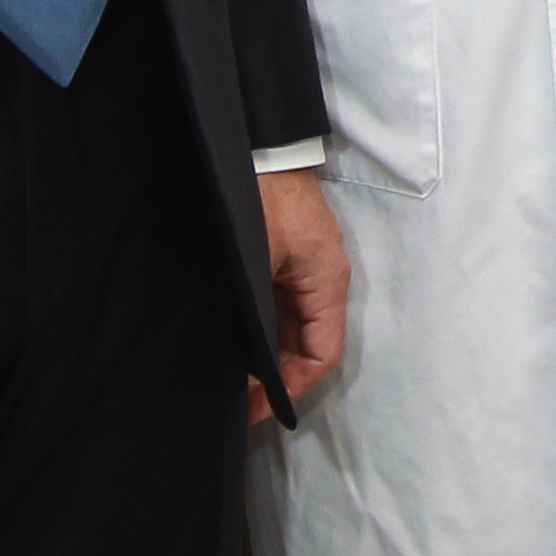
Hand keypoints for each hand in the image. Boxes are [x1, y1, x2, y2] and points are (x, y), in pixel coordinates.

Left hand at [255, 168, 348, 419]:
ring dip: (264, 358)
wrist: (256, 148)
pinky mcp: (283, 261)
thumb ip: (254, 313)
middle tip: (235, 403)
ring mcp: (301, 271)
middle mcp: (320, 282)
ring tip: (230, 381)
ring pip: (290, 331)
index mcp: (325, 283)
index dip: (290, 388)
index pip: (321, 356)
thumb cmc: (260, 198)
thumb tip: (241, 364)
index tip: (255, 407)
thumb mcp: (256, 260)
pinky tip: (231, 346)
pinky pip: (276, 310)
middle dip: (273, 380)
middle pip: (306, 348)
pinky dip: (257, 334)